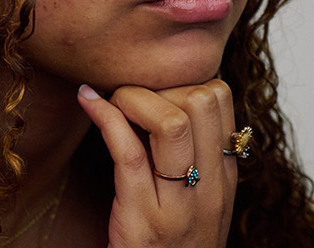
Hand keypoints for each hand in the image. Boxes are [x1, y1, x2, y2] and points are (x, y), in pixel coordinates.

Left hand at [76, 80, 236, 247]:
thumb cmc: (171, 246)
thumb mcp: (197, 201)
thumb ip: (191, 156)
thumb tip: (159, 95)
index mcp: (225, 178)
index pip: (221, 99)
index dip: (183, 82)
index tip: (154, 94)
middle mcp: (210, 189)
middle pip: (201, 101)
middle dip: (159, 87)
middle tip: (130, 100)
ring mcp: (179, 205)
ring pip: (171, 122)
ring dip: (132, 99)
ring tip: (110, 102)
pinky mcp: (143, 219)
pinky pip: (127, 151)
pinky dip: (103, 115)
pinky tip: (88, 101)